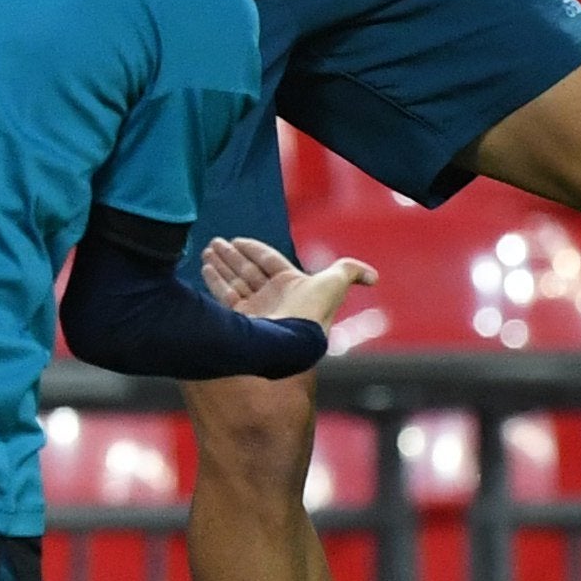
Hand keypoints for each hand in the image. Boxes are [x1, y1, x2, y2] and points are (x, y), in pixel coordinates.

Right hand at [201, 235, 376, 327]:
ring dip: (221, 264)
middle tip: (216, 243)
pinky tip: (206, 266)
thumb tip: (374, 277)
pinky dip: (215, 280)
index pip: (268, 261)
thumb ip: (351, 271)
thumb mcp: (335, 282)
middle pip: (248, 270)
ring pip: (235, 281)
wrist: (294, 341)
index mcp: (291, 285)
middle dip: (232, 256)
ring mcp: (256, 309)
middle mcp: (272, 297)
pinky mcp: (241, 320)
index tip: (237, 240)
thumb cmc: (314, 310)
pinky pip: (225, 296)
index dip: (254, 249)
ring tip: (208, 249)